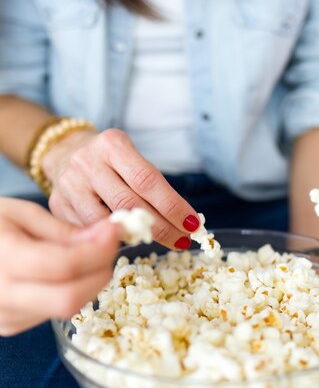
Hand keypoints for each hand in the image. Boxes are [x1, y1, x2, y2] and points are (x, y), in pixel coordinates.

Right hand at [0, 197, 119, 335]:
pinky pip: (54, 312)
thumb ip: (63, 230)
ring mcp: (5, 317)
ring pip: (66, 308)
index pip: (64, 265)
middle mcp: (2, 296)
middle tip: (110, 246)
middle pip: (70, 298)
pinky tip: (67, 271)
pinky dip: (72, 291)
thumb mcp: (21, 214)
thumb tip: (105, 237)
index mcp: (4, 259)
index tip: (115, 229)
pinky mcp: (10, 325)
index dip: (98, 249)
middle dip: (101, 272)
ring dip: (89, 281)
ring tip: (89, 253)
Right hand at [42, 128, 199, 249]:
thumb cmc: (110, 161)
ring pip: (106, 221)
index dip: (172, 205)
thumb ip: (151, 186)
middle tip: (182, 241)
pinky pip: (89, 231)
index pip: (147, 179)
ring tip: (159, 243)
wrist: (65, 152)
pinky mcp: (56, 204)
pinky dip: (110, 241)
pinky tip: (129, 243)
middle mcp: (87, 161)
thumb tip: (185, 222)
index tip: (192, 224)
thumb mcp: (130, 159)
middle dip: (161, 227)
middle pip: (129, 202)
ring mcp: (69, 183)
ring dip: (136, 237)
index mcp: (112, 144)